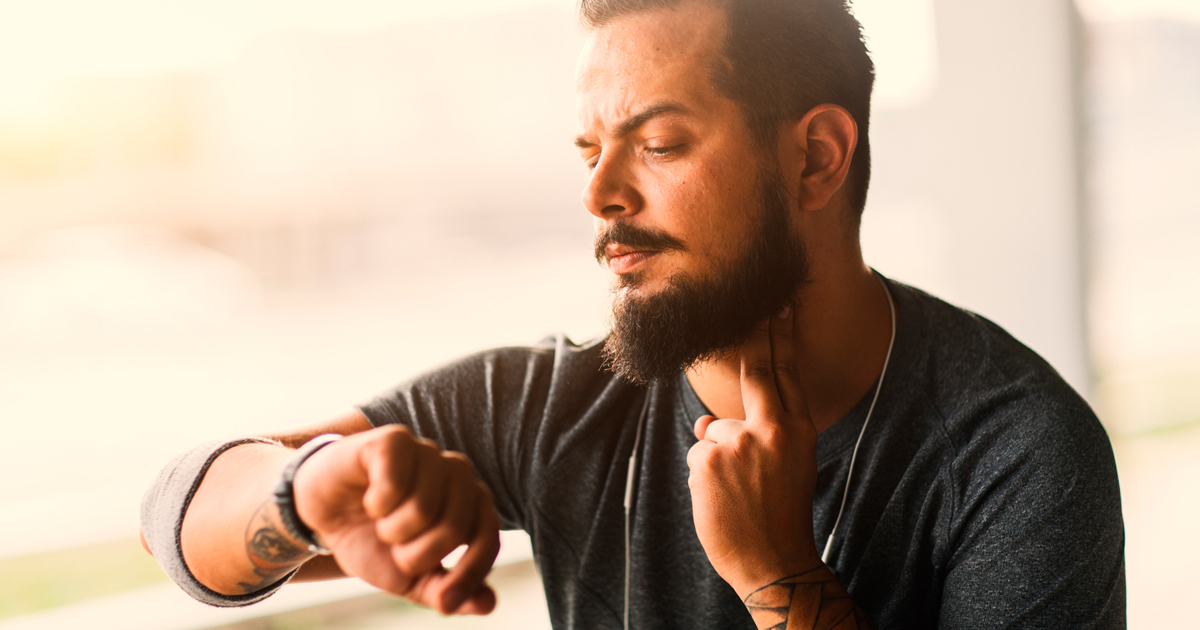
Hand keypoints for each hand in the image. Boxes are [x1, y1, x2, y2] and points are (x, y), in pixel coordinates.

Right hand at [291, 425, 500, 614]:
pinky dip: (377, 504)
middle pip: (454, 528)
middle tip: (394, 545)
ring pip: (424, 508)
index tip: (443, 601)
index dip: (469, 573)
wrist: (320, 514)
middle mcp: (457, 473)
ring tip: (380, 520)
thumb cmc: (370, 541)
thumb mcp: (407, 577)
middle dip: (417, 555)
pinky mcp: (395, 440)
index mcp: (470, 504)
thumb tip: (488, 604)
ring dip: (392, 530)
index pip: (487, 538)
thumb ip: (445, 590)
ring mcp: (428, 452)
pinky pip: (397, 484)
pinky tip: (369, 500)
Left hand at [686, 305, 822, 598]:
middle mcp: (772, 429)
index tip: (777, 306)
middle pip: (756, 370)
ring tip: (738, 494)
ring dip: (718, 458)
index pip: (785, 373)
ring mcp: (738, 442)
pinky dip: (702, 475)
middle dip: (755, 334)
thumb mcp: (785, 467)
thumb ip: (753, 435)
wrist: (774, 562)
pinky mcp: (708, 458)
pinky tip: (721, 500)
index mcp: (798, 430)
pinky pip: (698, 452)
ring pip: (714, 430)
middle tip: (757, 302)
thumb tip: (707, 422)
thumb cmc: (778, 515)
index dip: (780, 337)